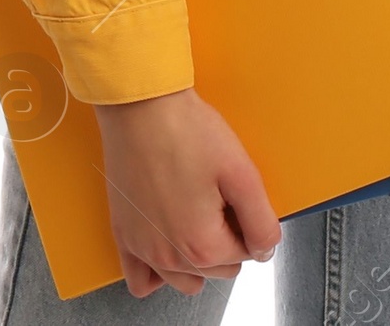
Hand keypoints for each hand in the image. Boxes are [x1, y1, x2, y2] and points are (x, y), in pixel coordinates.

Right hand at [93, 86, 281, 296]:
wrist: (140, 106)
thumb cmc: (186, 130)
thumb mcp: (241, 171)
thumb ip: (260, 220)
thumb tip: (265, 249)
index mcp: (202, 245)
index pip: (246, 252)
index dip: (247, 221)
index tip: (234, 193)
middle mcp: (170, 258)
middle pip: (218, 267)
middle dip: (224, 237)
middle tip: (217, 194)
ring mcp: (143, 250)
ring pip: (186, 280)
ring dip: (197, 259)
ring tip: (195, 214)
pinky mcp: (123, 236)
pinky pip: (141, 282)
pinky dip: (158, 273)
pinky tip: (168, 243)